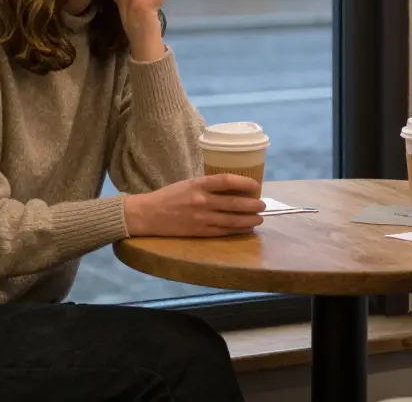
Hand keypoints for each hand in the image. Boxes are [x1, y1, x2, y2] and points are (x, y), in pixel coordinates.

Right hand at [124, 174, 265, 237]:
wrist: (148, 214)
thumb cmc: (169, 196)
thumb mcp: (188, 183)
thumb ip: (208, 185)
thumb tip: (233, 187)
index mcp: (198, 184)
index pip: (227, 180)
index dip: (245, 182)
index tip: (256, 185)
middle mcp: (201, 201)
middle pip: (234, 203)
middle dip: (252, 204)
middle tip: (263, 205)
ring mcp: (201, 218)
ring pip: (232, 220)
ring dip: (249, 220)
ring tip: (259, 218)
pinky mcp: (199, 232)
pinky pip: (223, 232)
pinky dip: (237, 230)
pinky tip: (246, 228)